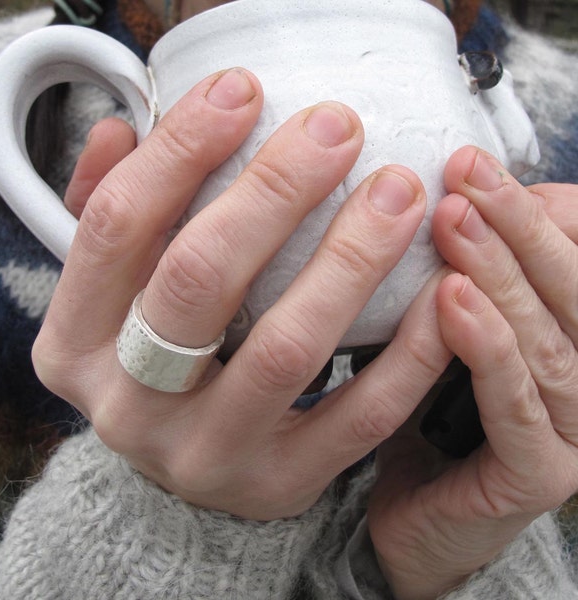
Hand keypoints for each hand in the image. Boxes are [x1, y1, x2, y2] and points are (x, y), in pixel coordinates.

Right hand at [33, 69, 451, 519]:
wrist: (189, 459)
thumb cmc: (156, 359)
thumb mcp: (116, 292)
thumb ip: (115, 214)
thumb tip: (117, 132)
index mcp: (75, 346)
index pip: (114, 228)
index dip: (177, 150)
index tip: (241, 90)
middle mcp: (129, 406)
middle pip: (197, 278)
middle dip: (273, 191)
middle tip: (337, 129)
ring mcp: (206, 455)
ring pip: (287, 348)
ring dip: (352, 258)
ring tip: (399, 192)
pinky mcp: (280, 484)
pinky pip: (359, 416)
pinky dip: (408, 348)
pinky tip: (440, 286)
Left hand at [367, 147, 577, 598]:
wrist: (420, 507)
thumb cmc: (430, 410)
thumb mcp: (451, 329)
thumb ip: (465, 277)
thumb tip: (458, 202)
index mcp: (572, 335)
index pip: (577, 257)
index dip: (538, 208)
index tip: (477, 166)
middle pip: (571, 287)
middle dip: (517, 223)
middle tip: (466, 172)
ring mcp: (574, 430)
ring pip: (547, 340)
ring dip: (502, 273)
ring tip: (454, 222)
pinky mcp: (540, 473)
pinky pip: (516, 405)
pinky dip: (488, 348)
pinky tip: (453, 301)